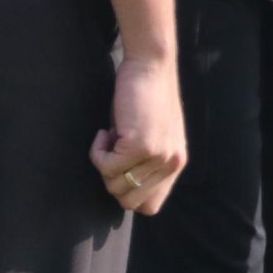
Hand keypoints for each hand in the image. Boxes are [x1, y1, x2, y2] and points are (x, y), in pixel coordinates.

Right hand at [90, 56, 187, 214]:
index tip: (122, 166)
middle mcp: (171, 163)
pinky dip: (97, 150)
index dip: (128, 192)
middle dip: (112, 180)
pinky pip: (105, 165)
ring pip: (114, 185)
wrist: (150, 66)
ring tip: (114, 135)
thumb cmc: (144, 99)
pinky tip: (107, 130)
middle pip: (129, 202)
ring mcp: (158, 155)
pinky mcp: (141, 145)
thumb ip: (146, 166)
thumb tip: (121, 190)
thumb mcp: (153, 138)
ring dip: (104, 162)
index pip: (150, 207)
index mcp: (176, 164)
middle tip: (114, 150)